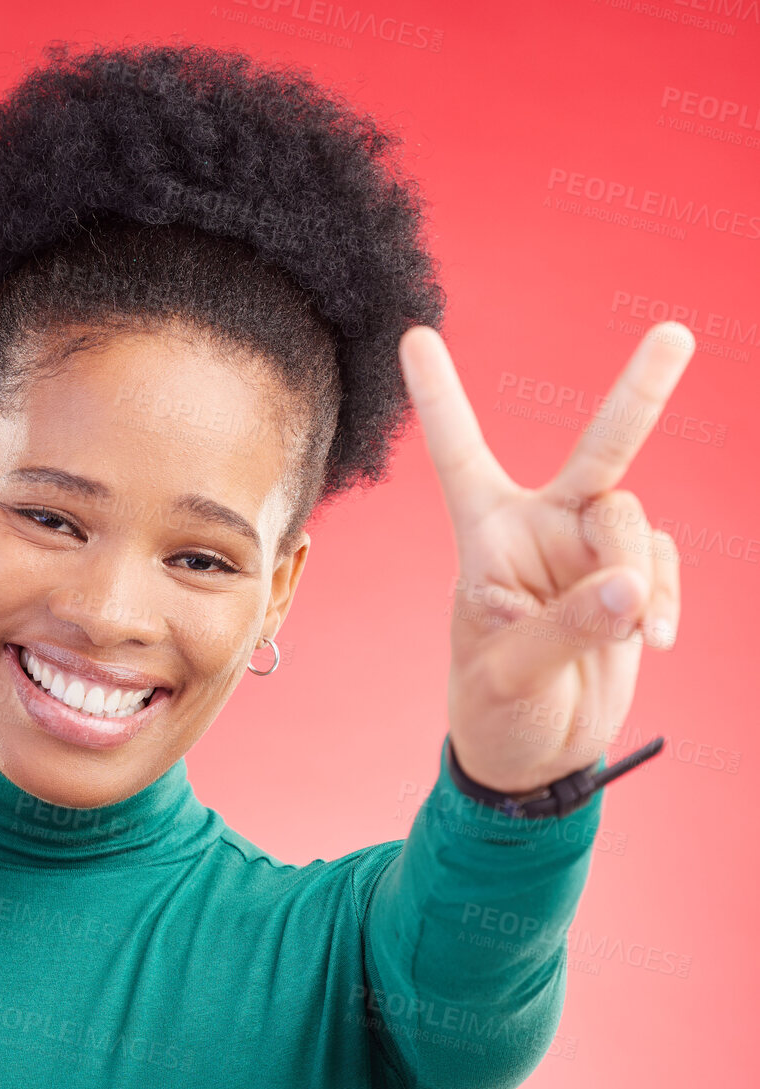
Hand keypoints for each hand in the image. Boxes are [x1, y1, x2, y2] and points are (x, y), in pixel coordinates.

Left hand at [399, 321, 694, 794]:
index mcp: (485, 535)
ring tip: (630, 628)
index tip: (415, 334)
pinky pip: (664, 564)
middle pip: (597, 452)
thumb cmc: (495, 709)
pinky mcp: (632, 581)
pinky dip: (665, 598)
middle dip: (639, 394)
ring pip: (635, 522)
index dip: (440, 395)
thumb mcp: (508, 673)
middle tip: (673, 336)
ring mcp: (590, 553)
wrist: (534, 754)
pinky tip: (655, 637)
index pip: (459, 454)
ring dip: (636, 571)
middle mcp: (540, 529)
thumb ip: (566, 628)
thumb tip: (629, 587)